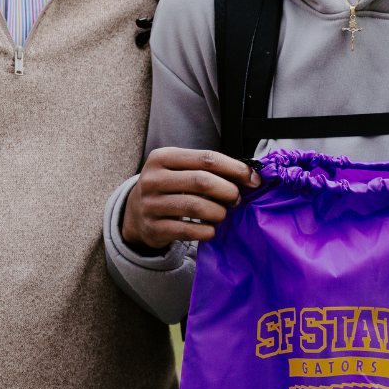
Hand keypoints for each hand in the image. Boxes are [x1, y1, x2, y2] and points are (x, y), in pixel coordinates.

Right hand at [123, 148, 258, 250]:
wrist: (135, 212)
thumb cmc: (168, 186)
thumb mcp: (179, 169)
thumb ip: (208, 169)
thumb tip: (249, 176)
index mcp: (162, 157)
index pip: (206, 158)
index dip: (235, 168)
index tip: (253, 179)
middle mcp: (153, 179)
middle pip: (202, 181)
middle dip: (228, 191)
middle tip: (237, 199)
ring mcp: (150, 205)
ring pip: (196, 207)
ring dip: (219, 212)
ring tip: (223, 214)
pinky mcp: (153, 228)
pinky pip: (188, 231)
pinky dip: (206, 231)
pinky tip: (211, 229)